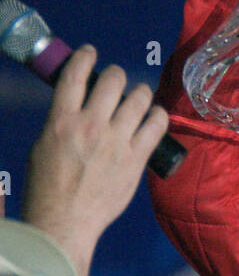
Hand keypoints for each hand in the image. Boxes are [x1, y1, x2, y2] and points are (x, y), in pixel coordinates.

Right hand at [20, 46, 169, 266]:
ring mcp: (116, 141)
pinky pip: (157, 125)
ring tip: (139, 97)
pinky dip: (158, 116)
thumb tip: (78, 107)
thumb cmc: (47, 189)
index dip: (85, 56)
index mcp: (61, 121)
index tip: (90, 53)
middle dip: (117, 75)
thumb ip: (62, 122)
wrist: (64, 223)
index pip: (76, 74)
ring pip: (140, 97)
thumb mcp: (43, 146)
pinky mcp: (136, 159)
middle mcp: (91, 125)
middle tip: (117, 82)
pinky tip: (155, 117)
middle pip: (114, 79)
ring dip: (141, 92)